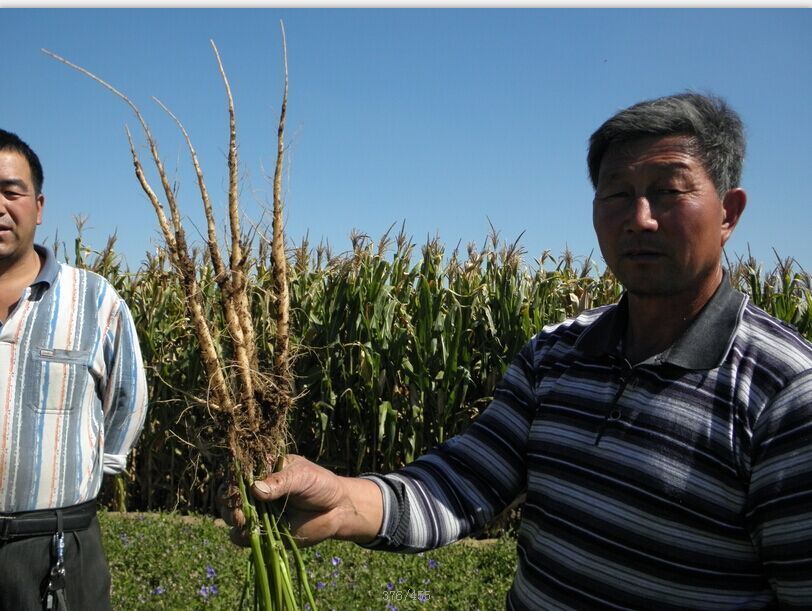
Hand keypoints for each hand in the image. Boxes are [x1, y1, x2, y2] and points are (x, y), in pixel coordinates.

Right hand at [219, 454, 382, 547]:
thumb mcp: (303, 477)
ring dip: (231, 517)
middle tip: (236, 507)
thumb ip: (280, 482)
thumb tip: (255, 489)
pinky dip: (241, 535)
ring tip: (241, 519)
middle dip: (228, 500)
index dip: (232, 476)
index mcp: (263, 469)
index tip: (234, 483)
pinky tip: (248, 532)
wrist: (337, 510)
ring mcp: (257, 511)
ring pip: (230, 514)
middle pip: (229, 493)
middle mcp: (255, 490)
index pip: (238, 470)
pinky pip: (241, 536)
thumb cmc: (321, 485)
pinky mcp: (261, 532)